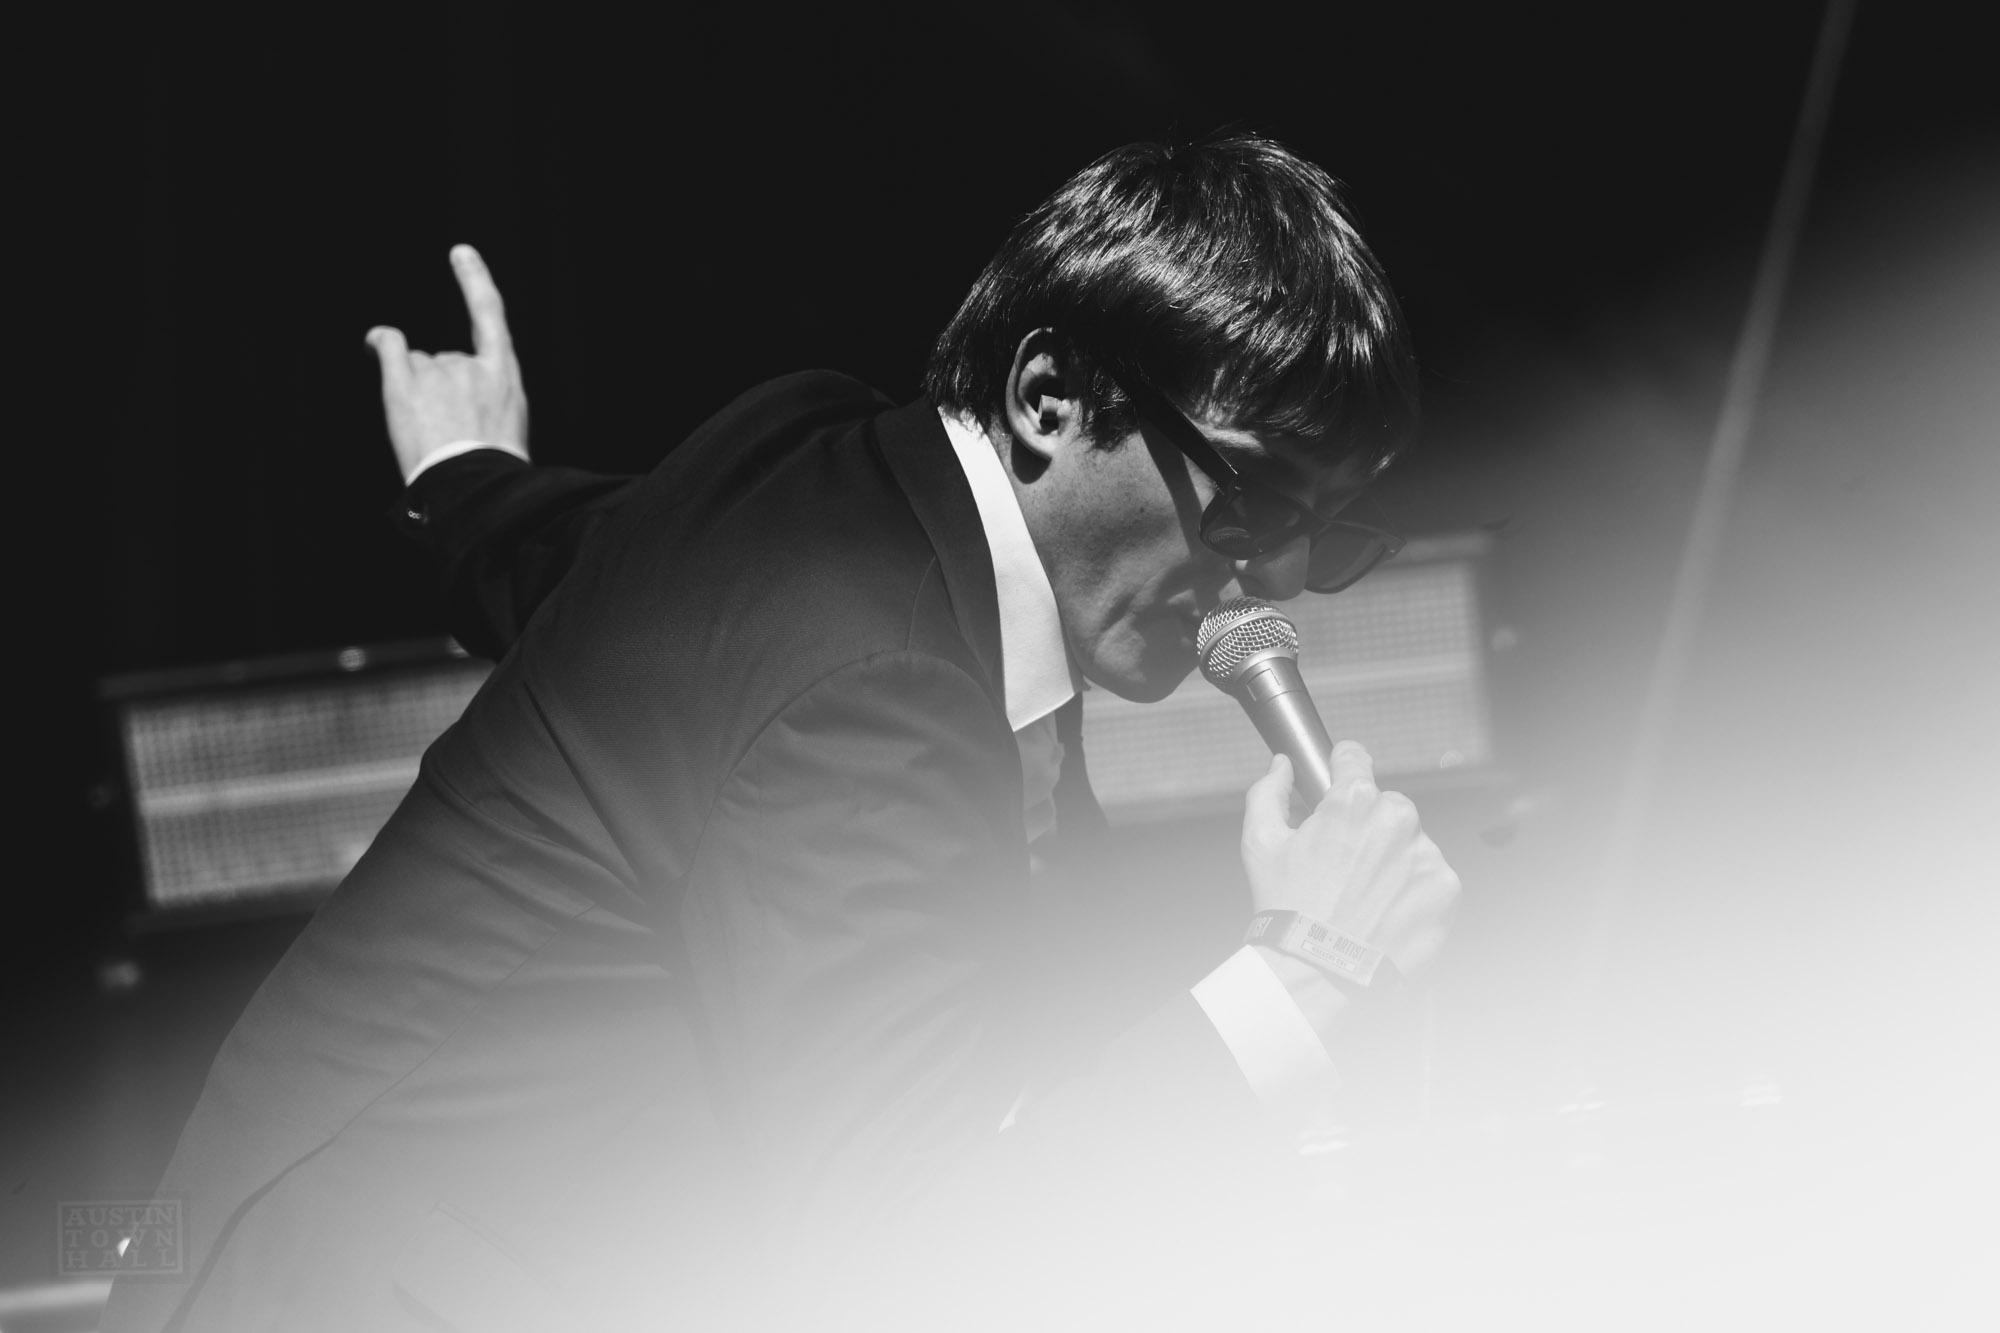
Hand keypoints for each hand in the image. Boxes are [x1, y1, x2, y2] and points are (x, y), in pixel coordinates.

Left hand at [365, 245, 527, 480]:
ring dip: (418, 392)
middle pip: (445, 360)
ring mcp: (437, 372)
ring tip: (428, 431)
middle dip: (441, 390)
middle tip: (448, 432)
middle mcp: (470, 364)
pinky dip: (381, 342)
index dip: (473, 280)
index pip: (490, 315)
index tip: (460, 253)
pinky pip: (390, 347)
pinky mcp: (404, 384)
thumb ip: (487, 399)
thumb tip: (454, 392)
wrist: (476, 486)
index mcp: (504, 377)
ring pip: (418, 368)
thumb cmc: (492, 467)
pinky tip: (374, 342)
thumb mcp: (508, 428)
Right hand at [1240, 742, 1459, 976]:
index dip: (1341, 768)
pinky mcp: (1446, 888)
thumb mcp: (1261, 844)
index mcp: (1354, 801)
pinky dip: (1412, 889)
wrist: (1321, 974)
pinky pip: (1429, 875)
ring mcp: (1427, 854)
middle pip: (1385, 806)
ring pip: (1409, 842)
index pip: (1355, 758)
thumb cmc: (1287, 909)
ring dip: (1391, 859)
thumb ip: (1269, 791)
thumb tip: (1281, 766)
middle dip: (1367, 827)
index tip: (1339, 782)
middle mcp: (1398, 819)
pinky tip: (1384, 911)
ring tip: (1363, 896)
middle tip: (1343, 865)